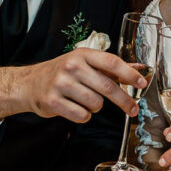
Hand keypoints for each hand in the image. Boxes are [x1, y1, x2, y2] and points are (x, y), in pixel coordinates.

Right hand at [0, 48, 146, 122]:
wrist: (28, 83)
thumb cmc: (62, 73)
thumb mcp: (84, 62)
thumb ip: (111, 67)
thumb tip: (141, 69)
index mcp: (82, 54)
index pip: (111, 62)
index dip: (129, 74)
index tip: (142, 83)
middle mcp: (71, 66)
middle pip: (107, 87)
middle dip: (124, 101)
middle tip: (132, 109)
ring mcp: (61, 84)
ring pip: (96, 104)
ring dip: (95, 107)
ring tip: (84, 101)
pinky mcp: (53, 102)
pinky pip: (82, 116)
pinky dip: (83, 116)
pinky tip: (74, 108)